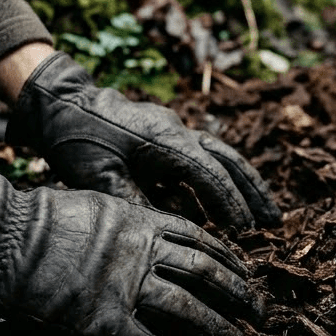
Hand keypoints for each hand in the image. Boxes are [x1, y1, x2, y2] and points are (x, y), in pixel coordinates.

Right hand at [0, 166, 261, 335]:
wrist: (0, 232)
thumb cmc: (41, 218)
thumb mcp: (99, 205)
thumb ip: (133, 222)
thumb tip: (155, 235)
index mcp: (142, 220)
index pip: (201, 240)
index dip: (229, 260)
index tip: (246, 274)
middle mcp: (142, 251)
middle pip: (205, 273)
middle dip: (238, 295)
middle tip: (258, 314)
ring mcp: (123, 285)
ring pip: (187, 309)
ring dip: (217, 331)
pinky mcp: (99, 319)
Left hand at [6, 51, 280, 231]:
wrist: (61, 102)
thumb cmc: (77, 139)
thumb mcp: (100, 178)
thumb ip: (136, 204)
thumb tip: (169, 233)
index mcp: (167, 141)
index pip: (211, 176)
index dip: (230, 206)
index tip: (246, 233)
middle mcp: (179, 132)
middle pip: (230, 161)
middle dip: (254, 193)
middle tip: (275, 224)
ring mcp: (175, 130)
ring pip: (223, 157)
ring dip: (245, 185)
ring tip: (264, 214)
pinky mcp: (167, 135)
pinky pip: (205, 157)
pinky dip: (221, 179)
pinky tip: (224, 203)